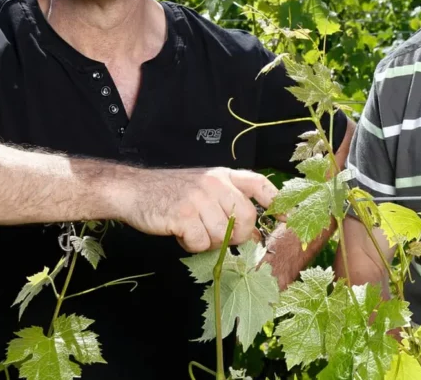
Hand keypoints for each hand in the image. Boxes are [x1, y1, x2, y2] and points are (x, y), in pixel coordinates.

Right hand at [121, 167, 276, 252]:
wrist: (133, 190)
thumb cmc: (171, 193)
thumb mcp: (204, 188)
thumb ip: (228, 203)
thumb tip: (255, 233)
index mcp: (223, 176)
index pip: (258, 184)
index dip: (277, 201)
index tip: (287, 220)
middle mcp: (215, 183)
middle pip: (246, 219)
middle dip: (236, 236)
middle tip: (215, 235)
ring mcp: (199, 197)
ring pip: (223, 236)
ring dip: (207, 241)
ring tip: (191, 230)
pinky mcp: (183, 214)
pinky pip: (201, 243)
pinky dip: (191, 245)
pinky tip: (180, 233)